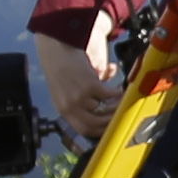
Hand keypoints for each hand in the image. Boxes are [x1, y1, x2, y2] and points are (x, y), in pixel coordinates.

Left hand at [31, 29, 116, 144]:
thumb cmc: (61, 65)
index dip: (100, 130)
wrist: (56, 47)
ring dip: (115, 106)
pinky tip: (119, 88)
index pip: (84, 129)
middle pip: (95, 124)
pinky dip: (117, 92)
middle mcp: (70, 106)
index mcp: (62, 109)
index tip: (110, 126)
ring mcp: (79, 97)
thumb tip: (102, 105)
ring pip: (104, 110)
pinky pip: (109, 94)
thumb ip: (80, 101)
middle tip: (119, 114)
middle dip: (111, 121)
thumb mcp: (66, 89)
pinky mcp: (89, 86)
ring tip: (121, 99)